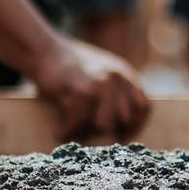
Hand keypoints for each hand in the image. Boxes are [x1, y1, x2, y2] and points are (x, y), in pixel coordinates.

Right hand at [31, 38, 150, 141]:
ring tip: (73, 135)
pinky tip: (60, 132)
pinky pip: (78, 121)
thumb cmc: (70, 66)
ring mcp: (100, 83)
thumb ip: (116, 91)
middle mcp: (117, 78)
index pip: (144, 107)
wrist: (44, 49)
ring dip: (86, 133)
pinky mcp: (80, 89)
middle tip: (92, 140)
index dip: (135, 126)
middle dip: (108, 133)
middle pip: (123, 119)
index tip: (122, 137)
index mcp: (125, 74)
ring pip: (103, 124)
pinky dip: (67, 130)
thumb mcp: (102, 72)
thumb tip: (121, 126)